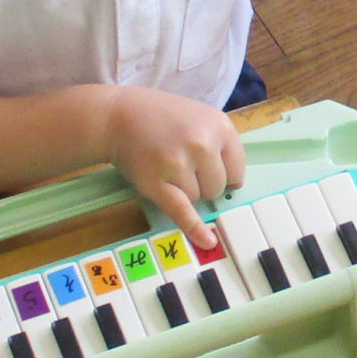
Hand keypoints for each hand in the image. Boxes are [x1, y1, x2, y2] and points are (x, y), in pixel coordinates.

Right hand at [104, 86, 244, 248]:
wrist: (120, 117)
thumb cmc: (163, 119)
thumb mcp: (201, 117)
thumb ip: (220, 144)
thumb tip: (233, 186)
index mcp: (220, 126)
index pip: (237, 171)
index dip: (223, 173)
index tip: (208, 167)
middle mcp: (203, 143)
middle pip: (218, 188)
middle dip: (201, 182)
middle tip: (180, 160)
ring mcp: (179, 164)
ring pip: (197, 199)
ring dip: (183, 190)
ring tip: (166, 165)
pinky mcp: (157, 183)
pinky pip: (182, 211)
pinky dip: (194, 229)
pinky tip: (206, 240)